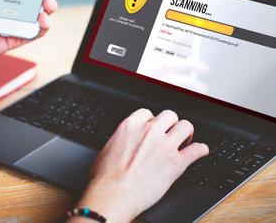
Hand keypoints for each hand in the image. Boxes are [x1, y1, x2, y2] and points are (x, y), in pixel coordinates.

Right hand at [74, 109, 208, 222]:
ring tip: (185, 140)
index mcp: (131, 126)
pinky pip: (197, 150)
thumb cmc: (106, 176)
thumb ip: (122, 139)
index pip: (148, 113)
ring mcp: (165, 146)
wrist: (114, 194)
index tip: (153, 128)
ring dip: (186, 133)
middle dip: (170, 124)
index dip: (152, 121)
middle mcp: (150, 132)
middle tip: (170, 133)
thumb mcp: (109, 148)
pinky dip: (201, 150)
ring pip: (185, 126)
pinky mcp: (176, 163)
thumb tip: (126, 141)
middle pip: (169, 115)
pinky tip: (200, 151)